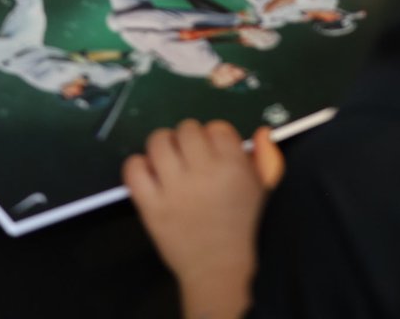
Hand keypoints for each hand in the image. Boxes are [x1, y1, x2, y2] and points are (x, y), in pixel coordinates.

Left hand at [124, 122, 283, 318]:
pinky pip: (134, 169)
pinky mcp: (151, 206)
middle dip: (189, 140)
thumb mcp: (263, 192)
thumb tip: (260, 132)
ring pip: (158, 141)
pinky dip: (138, 166)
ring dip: (163, 147)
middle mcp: (202, 170)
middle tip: (191, 158)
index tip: (214, 153)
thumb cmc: (244, 230)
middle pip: (187, 129)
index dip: (214, 137)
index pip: (216, 127)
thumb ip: (266, 159)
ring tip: (169, 162)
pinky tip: (150, 176)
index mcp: (233, 165)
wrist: (221, 272)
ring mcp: (174, 187)